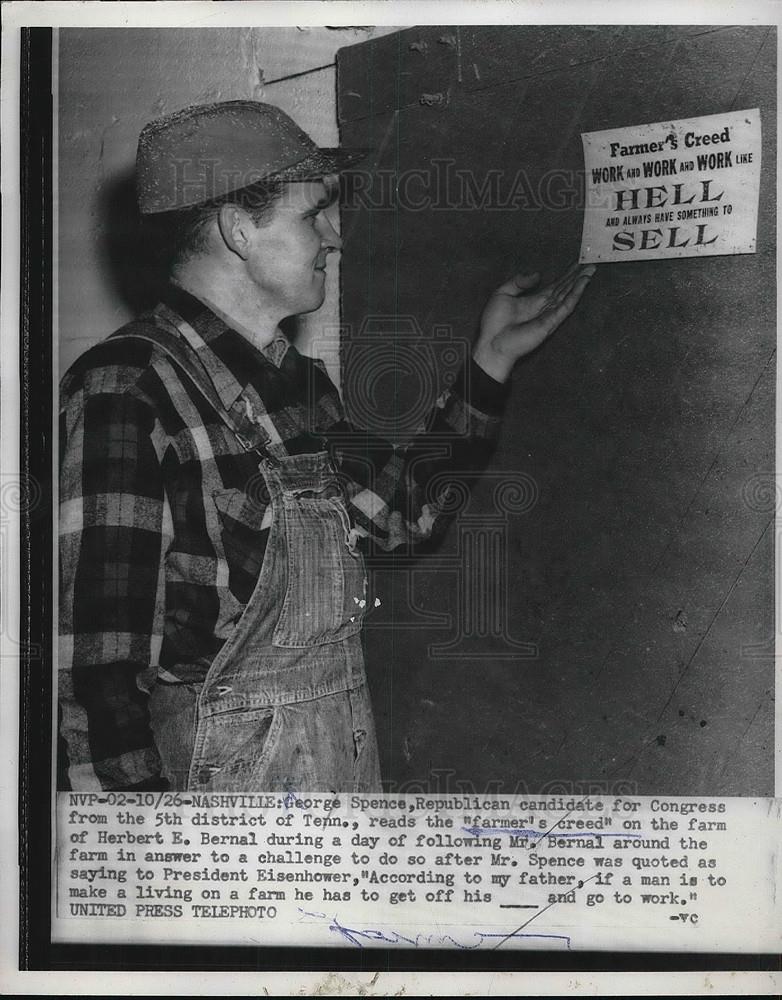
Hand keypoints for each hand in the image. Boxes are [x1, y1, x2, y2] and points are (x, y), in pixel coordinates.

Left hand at [472, 262, 595, 382]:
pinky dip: (575, 294)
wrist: (492, 344)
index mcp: (533, 301)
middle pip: (565, 289)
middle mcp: (544, 308)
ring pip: (568, 296)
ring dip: (580, 283)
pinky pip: (566, 306)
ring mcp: (549, 315)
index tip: (576, 264)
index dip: (565, 275)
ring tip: (590, 270)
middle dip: (577, 277)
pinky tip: (582, 284)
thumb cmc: (494, 324)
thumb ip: (519, 282)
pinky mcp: (550, 323)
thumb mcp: (502, 294)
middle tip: (590, 264)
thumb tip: (538, 275)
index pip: (554, 286)